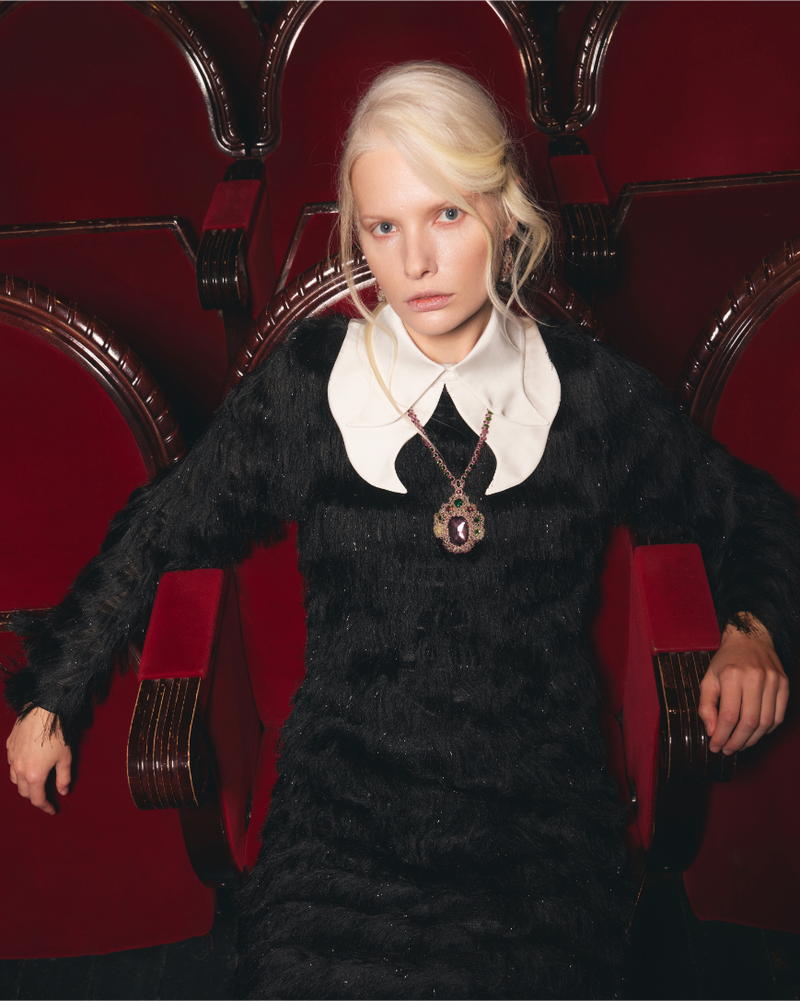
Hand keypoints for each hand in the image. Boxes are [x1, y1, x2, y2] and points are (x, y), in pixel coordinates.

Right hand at [6, 707, 71, 814]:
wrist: (43, 710)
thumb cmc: (57, 733)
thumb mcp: (66, 758)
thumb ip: (63, 778)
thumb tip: (63, 791)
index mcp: (34, 775)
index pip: (37, 799)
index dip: (46, 806)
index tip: (53, 810)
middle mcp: (19, 769)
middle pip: (24, 791)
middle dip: (34, 796)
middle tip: (45, 796)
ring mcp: (12, 757)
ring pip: (15, 779)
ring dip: (24, 784)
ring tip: (35, 782)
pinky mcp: (9, 746)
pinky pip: (11, 763)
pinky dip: (18, 769)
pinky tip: (27, 764)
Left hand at [699, 614, 788, 754]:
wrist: (750, 638)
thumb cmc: (725, 661)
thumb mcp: (708, 679)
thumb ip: (706, 706)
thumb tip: (712, 731)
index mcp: (732, 676)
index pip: (729, 716)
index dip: (722, 736)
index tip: (715, 747)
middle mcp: (754, 678)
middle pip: (749, 722)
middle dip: (737, 742)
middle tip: (727, 750)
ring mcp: (773, 681)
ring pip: (766, 722)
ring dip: (752, 739)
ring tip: (740, 744)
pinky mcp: (784, 684)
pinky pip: (778, 715)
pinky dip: (767, 729)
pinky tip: (755, 733)